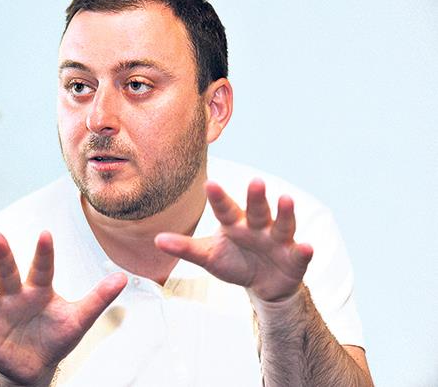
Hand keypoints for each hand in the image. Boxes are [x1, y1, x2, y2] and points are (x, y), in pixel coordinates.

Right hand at [0, 231, 126, 384]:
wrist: (35, 367)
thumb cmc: (57, 337)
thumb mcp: (79, 319)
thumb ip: (99, 298)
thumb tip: (124, 277)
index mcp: (39, 290)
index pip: (42, 268)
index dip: (44, 253)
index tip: (46, 233)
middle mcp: (16, 296)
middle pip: (8, 273)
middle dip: (2, 256)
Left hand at [155, 179, 312, 302]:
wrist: (264, 284)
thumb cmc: (234, 262)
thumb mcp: (209, 257)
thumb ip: (185, 248)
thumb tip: (156, 240)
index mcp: (235, 224)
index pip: (225, 209)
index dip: (218, 198)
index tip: (209, 184)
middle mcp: (257, 227)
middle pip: (256, 210)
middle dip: (256, 197)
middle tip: (255, 181)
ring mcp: (278, 241)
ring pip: (282, 224)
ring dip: (285, 212)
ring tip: (286, 198)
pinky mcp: (294, 258)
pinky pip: (300, 253)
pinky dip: (305, 251)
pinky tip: (307, 247)